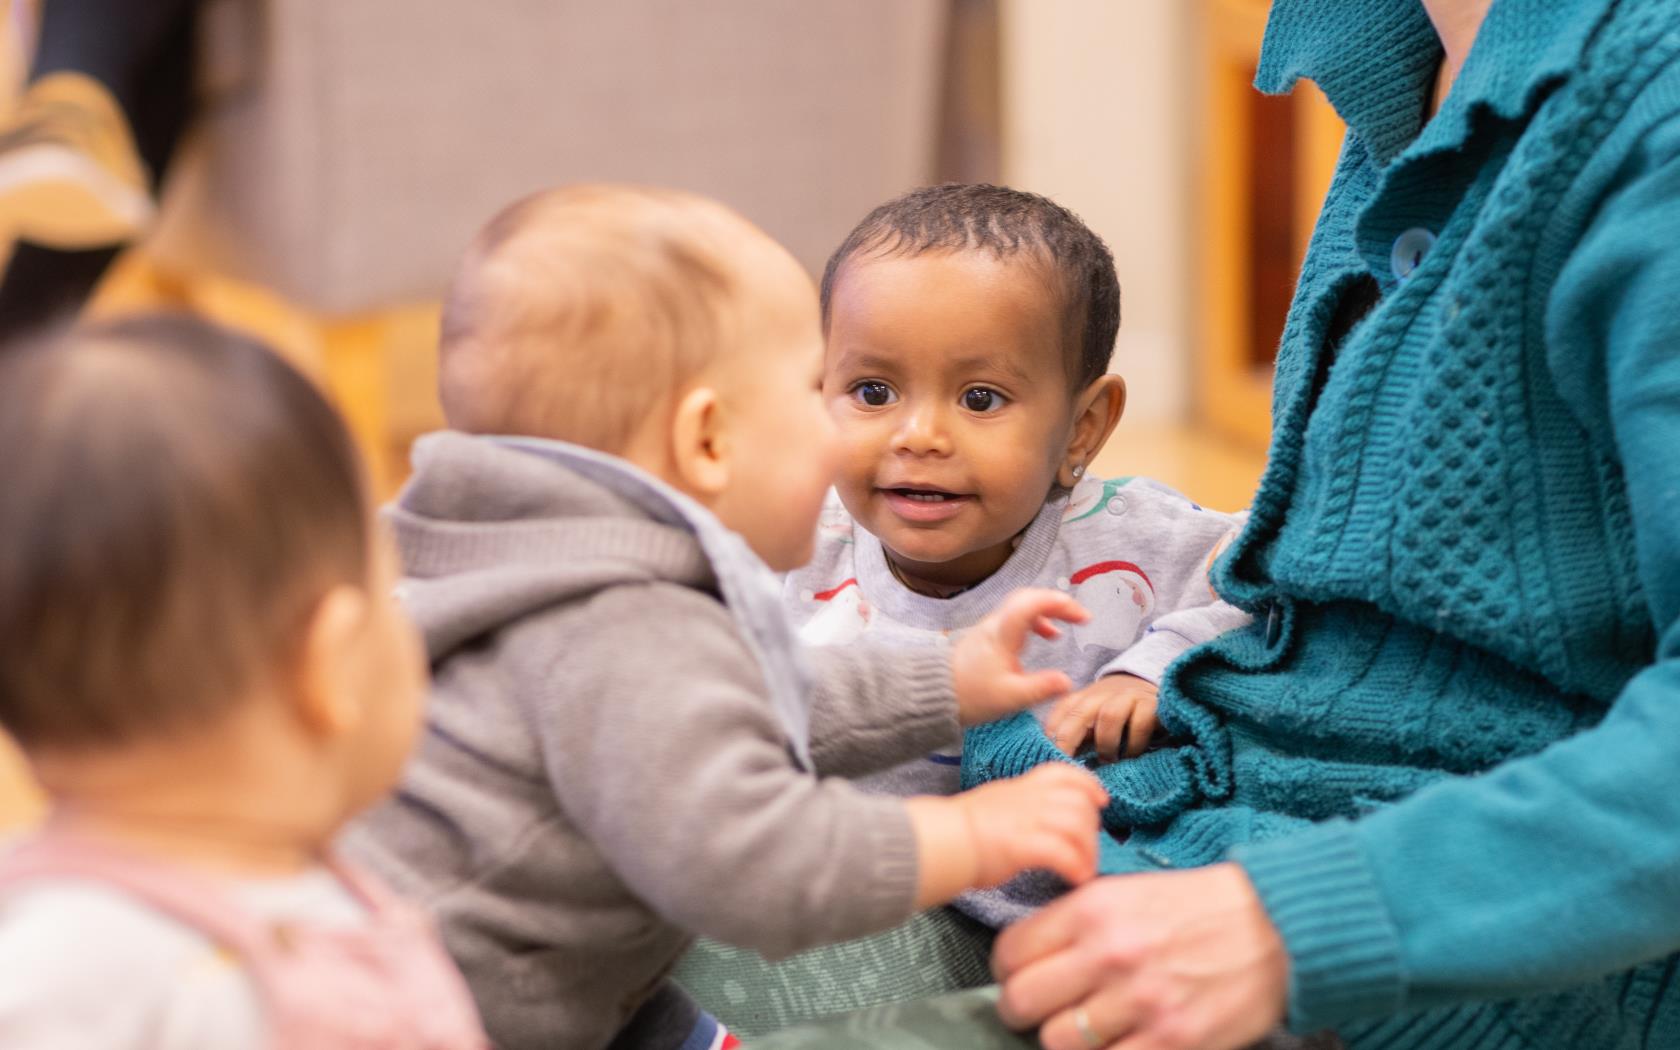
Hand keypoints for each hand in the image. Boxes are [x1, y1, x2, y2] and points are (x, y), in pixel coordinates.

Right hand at [906, 765, 1107, 907]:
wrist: (938, 841)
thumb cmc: (959, 832)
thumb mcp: (994, 804)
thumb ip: (1019, 807)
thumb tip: (1038, 821)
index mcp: (1019, 787)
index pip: (1063, 773)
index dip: (1088, 785)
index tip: (1100, 801)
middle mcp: (1027, 798)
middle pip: (1078, 802)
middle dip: (1092, 827)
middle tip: (1088, 850)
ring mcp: (1025, 820)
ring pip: (1076, 825)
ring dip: (1088, 850)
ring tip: (1084, 869)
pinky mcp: (1022, 845)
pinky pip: (1063, 852)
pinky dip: (1076, 866)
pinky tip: (1075, 879)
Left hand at [951, 588, 1088, 724]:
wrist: (933, 696)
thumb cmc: (969, 697)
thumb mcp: (1010, 698)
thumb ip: (1041, 688)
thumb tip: (1067, 681)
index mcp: (1002, 635)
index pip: (1033, 603)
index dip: (1061, 603)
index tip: (1083, 617)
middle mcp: (995, 626)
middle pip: (1028, 598)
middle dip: (1056, 603)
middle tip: (1079, 617)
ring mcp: (989, 630)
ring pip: (1020, 608)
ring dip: (1044, 613)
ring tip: (1062, 630)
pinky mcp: (986, 639)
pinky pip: (1014, 620)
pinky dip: (1032, 623)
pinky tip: (1043, 638)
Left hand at [992, 864, 1287, 1049]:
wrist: (1277, 927)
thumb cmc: (1200, 908)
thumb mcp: (1129, 893)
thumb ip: (1077, 922)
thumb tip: (1030, 956)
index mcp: (1093, 910)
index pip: (1011, 952)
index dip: (1008, 972)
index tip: (1019, 978)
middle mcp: (1109, 954)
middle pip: (1022, 1002)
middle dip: (1023, 1012)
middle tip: (1042, 1013)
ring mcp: (1140, 1001)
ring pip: (1057, 1042)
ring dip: (1066, 1041)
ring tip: (1087, 1031)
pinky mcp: (1173, 1041)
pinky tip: (1123, 1042)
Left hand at [1043, 674, 1159, 762]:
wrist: (1157, 695)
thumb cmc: (1116, 721)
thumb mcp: (1093, 726)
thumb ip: (1077, 739)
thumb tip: (1057, 765)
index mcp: (1082, 699)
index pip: (1060, 713)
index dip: (1052, 735)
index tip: (1051, 757)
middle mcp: (1103, 694)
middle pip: (1079, 712)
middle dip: (1069, 739)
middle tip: (1071, 765)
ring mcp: (1128, 697)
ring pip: (1109, 715)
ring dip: (1106, 743)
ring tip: (1107, 761)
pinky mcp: (1153, 705)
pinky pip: (1140, 724)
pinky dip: (1133, 744)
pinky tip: (1131, 756)